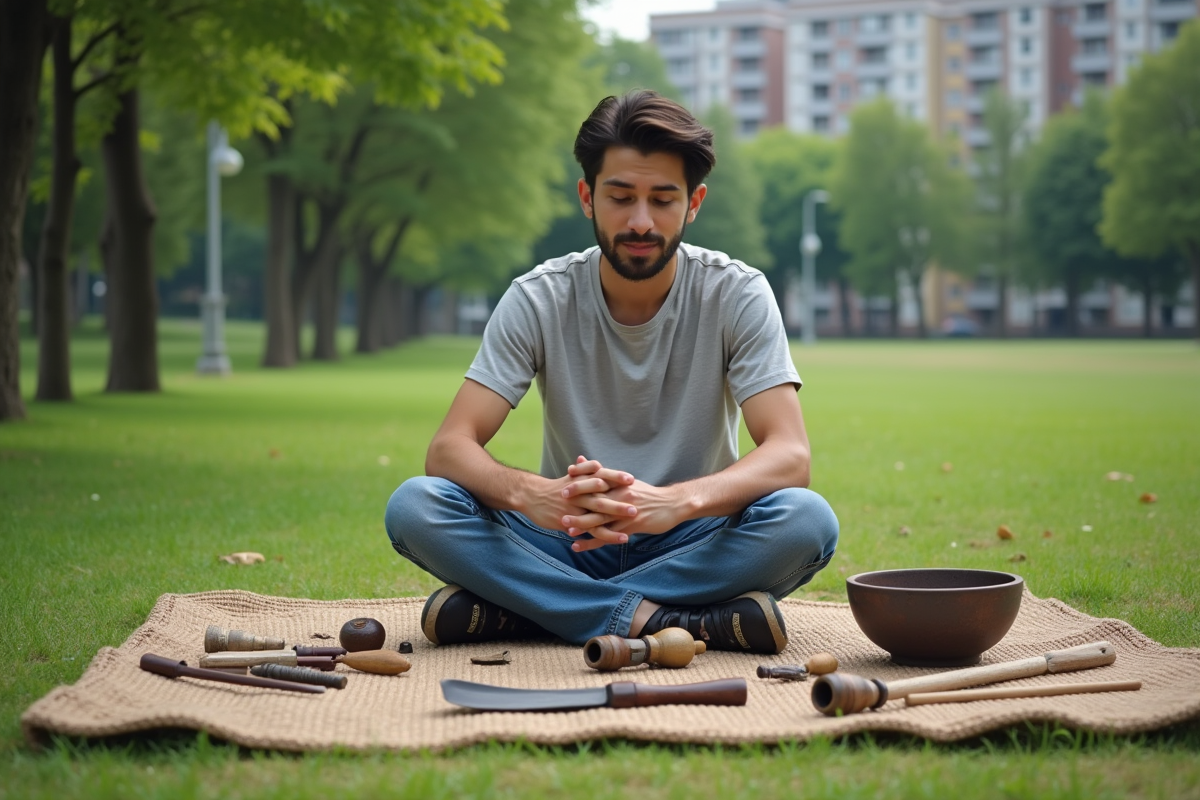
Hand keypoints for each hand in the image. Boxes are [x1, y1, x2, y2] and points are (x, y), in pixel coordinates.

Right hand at [520, 456, 635, 541]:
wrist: (531, 496)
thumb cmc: (554, 487)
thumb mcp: (570, 476)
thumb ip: (585, 470)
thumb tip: (598, 465)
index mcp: (580, 479)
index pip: (600, 476)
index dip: (615, 477)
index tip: (631, 479)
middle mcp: (578, 493)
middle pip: (601, 495)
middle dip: (619, 498)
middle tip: (636, 500)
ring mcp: (574, 509)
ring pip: (598, 514)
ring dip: (617, 517)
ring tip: (634, 519)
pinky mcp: (571, 523)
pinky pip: (592, 531)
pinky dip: (608, 535)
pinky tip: (621, 538)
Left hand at [563, 472, 689, 552]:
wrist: (673, 505)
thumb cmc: (649, 495)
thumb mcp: (631, 483)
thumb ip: (611, 477)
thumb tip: (594, 467)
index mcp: (621, 484)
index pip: (598, 478)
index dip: (582, 478)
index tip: (566, 477)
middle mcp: (622, 496)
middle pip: (596, 498)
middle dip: (577, 501)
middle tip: (559, 503)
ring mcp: (626, 513)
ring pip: (600, 519)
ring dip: (582, 524)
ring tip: (566, 528)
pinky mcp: (631, 527)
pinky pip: (608, 536)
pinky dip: (592, 542)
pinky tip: (580, 547)